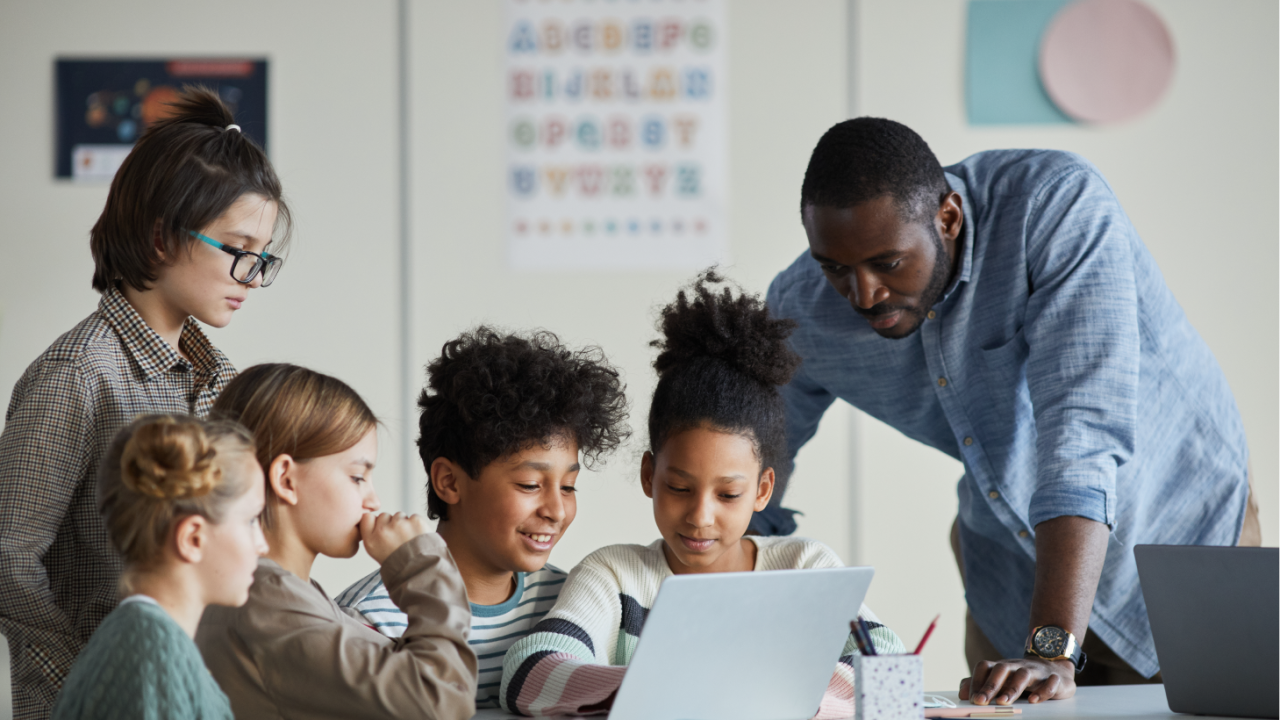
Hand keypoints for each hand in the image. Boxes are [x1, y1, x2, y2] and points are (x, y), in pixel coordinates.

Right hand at [360, 512, 431, 563]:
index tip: (381, 528)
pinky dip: (416, 524)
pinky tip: (417, 537)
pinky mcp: (415, 522)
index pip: (367, 517)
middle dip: (390, 523)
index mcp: (371, 540)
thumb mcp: (377, 553)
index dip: (375, 522)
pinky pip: (414, 516)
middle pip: (384, 515)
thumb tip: (376, 520)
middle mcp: (383, 531)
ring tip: (409, 539)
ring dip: (404, 523)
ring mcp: (399, 525)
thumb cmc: (399, 564)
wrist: (420, 570)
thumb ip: (374, 536)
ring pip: (399, 515)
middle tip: (398, 538)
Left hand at [959, 657, 1075, 704]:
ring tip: (1003, 702)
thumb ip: (981, 685)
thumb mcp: (1002, 680)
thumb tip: (962, 694)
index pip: (985, 667)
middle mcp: (1017, 666)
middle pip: (1001, 669)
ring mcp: (1036, 670)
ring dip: (1012, 688)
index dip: (976, 681)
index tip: (971, 699)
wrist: (1055, 668)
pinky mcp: (1055, 678)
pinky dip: (1042, 690)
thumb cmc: (1023, 677)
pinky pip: (1050, 682)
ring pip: (1023, 674)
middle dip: (990, 685)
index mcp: (1002, 666)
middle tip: (981, 701)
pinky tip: (1034, 700)